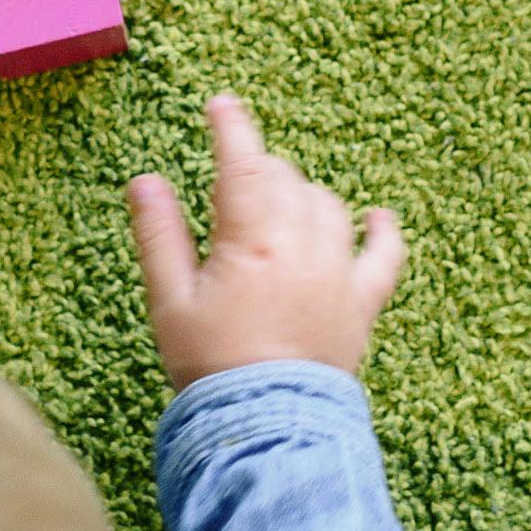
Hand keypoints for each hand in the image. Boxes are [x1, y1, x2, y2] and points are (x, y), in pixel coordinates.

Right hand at [123, 93, 404, 389]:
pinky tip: (379, 218)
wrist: (264, 426)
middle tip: (235, 179)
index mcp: (251, 239)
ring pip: (327, 206)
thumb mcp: (170, 300)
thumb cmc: (210, 365)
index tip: (222, 104)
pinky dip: (383, 233)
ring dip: (303, 194)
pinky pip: (385, 257)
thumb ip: (160, 235)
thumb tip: (145, 181)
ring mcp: (337, 273)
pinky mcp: (362, 304)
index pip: (242, 164)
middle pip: (286, 180)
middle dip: (260, 170)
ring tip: (279, 203)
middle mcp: (301, 246)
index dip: (232, 128)